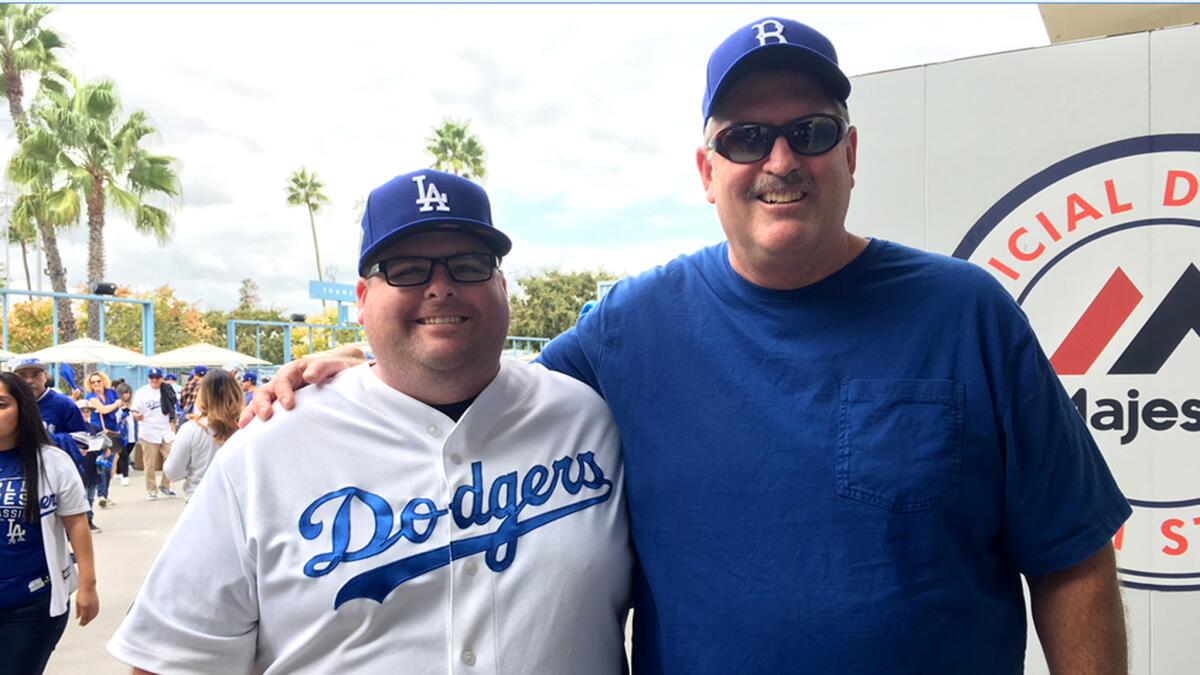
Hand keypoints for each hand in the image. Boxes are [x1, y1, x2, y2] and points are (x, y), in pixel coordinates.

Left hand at [75, 585, 98, 625]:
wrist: (88, 586)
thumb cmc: (82, 592)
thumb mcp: (77, 603)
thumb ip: (77, 611)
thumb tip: (77, 617)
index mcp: (84, 607)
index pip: (84, 618)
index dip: (82, 622)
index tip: (80, 624)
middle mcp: (90, 607)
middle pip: (89, 618)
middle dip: (86, 622)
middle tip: (83, 624)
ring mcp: (95, 605)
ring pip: (93, 615)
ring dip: (90, 619)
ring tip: (87, 621)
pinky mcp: (97, 604)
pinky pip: (96, 612)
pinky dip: (94, 615)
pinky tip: (92, 616)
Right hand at [238, 345, 366, 426]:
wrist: (340, 376)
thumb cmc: (337, 370)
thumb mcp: (334, 365)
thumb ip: (323, 367)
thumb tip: (309, 376)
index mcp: (294, 371)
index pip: (283, 380)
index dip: (283, 392)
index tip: (289, 405)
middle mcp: (282, 383)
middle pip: (265, 391)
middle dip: (261, 404)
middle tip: (266, 416)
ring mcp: (280, 395)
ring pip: (259, 402)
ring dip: (252, 413)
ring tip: (245, 426)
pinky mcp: (281, 407)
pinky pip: (264, 413)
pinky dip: (255, 421)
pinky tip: (248, 433)